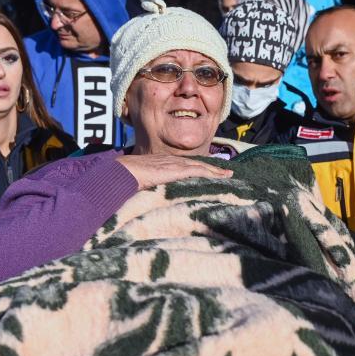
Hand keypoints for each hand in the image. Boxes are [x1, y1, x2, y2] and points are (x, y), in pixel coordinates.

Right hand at [116, 153, 232, 189]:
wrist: (126, 171)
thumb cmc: (130, 177)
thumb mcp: (145, 181)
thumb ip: (154, 185)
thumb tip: (154, 195)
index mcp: (166, 163)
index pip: (188, 165)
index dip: (201, 168)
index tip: (211, 172)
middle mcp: (174, 161)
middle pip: (199, 164)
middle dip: (214, 169)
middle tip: (228, 172)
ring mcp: (176, 164)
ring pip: (202, 166)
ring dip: (216, 171)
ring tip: (228, 175)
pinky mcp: (177, 169)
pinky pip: (198, 170)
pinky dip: (210, 173)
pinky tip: (220, 177)